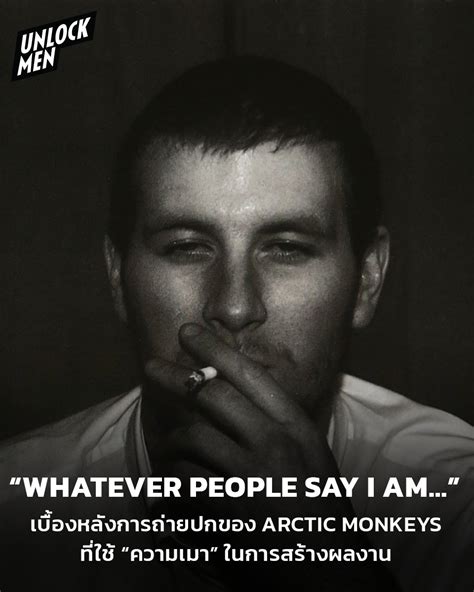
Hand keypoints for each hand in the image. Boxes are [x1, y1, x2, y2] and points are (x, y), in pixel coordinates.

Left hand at [144, 323, 399, 590]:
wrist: (330, 569)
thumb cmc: (319, 509)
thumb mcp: (310, 456)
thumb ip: (275, 424)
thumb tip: (230, 393)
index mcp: (296, 426)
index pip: (249, 375)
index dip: (214, 349)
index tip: (188, 332)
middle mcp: (274, 444)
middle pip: (211, 395)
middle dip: (174, 375)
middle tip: (151, 366)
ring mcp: (250, 476)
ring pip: (191, 438)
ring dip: (173, 441)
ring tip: (169, 446)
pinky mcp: (227, 510)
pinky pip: (183, 482)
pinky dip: (172, 482)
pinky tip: (171, 489)